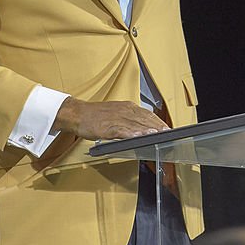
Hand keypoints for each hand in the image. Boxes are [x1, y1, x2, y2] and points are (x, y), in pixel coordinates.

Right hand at [53, 97, 169, 139]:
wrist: (77, 113)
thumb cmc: (96, 116)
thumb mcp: (116, 112)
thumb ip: (130, 119)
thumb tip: (143, 126)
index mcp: (127, 107)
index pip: (147, 114)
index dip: (158, 121)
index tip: (167, 128)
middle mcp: (124, 111)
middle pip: (144, 119)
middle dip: (157, 126)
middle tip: (167, 133)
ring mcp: (116, 118)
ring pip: (134, 124)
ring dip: (147, 129)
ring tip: (157, 134)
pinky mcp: (107, 127)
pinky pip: (120, 130)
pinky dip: (130, 133)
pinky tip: (137, 137)